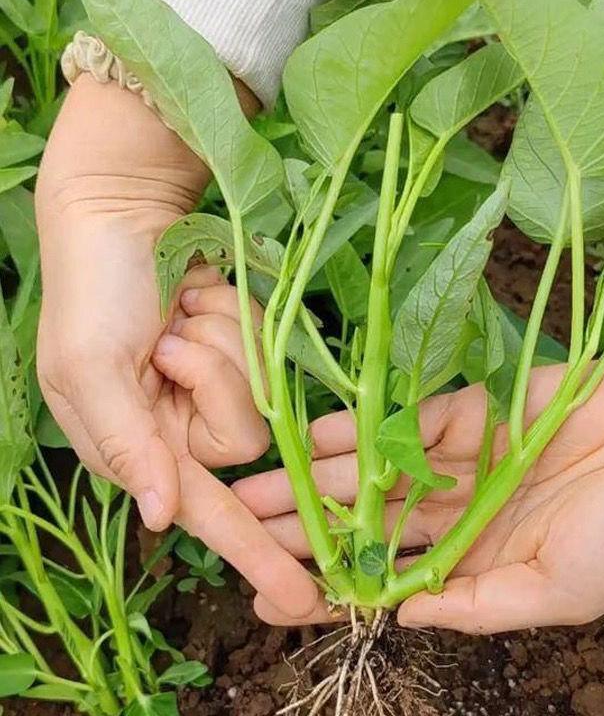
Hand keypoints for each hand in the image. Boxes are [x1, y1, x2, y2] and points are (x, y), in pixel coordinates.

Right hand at [36, 77, 320, 619]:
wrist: (127, 214)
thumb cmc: (94, 291)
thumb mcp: (90, 369)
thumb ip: (126, 444)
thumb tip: (159, 517)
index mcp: (138, 447)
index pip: (208, 515)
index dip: (256, 557)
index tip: (304, 599)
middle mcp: (183, 428)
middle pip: (244, 441)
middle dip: (208, 376)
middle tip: (167, 336)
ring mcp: (220, 388)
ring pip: (261, 393)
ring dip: (216, 341)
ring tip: (180, 311)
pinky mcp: (248, 350)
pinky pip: (268, 352)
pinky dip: (233, 318)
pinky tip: (200, 298)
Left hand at [234, 359, 603, 631]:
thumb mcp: (558, 590)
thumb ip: (480, 604)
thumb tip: (404, 618)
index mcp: (474, 560)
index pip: (384, 579)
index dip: (328, 588)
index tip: (271, 598)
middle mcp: (455, 510)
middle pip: (362, 524)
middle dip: (301, 529)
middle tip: (236, 531)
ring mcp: (458, 459)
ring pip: (370, 472)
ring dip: (315, 478)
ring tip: (255, 488)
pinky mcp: (469, 411)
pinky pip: (402, 422)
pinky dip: (359, 429)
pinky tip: (314, 437)